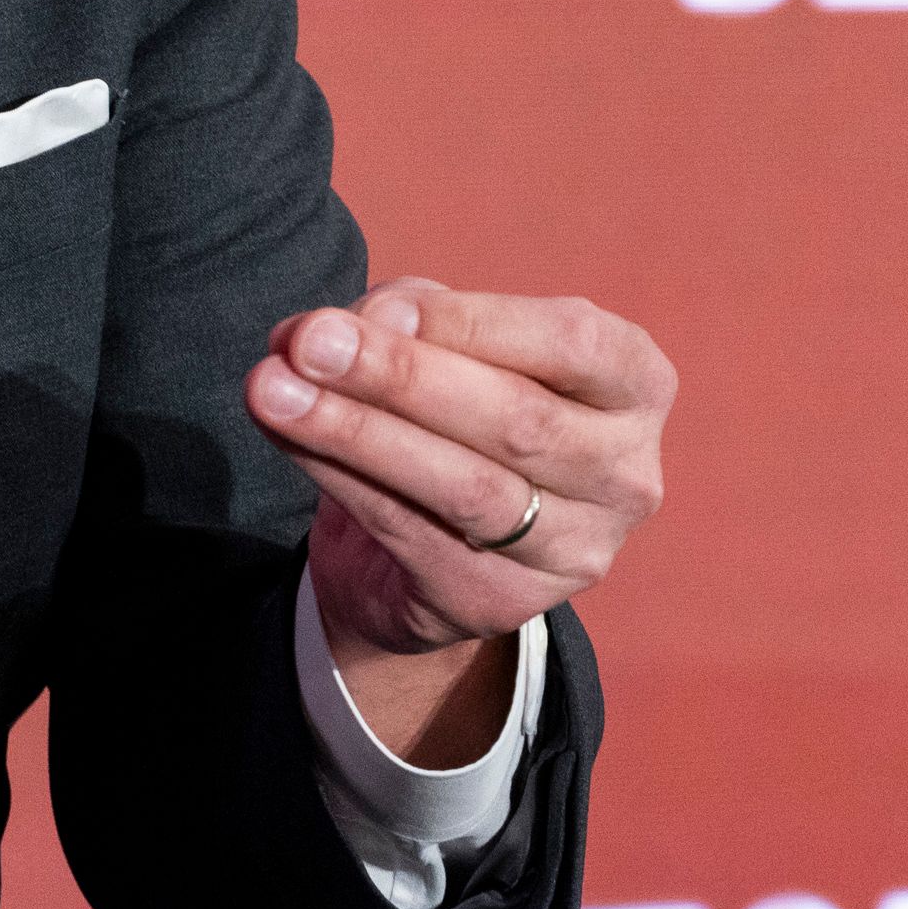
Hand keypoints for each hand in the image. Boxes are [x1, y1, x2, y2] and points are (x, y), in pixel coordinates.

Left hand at [244, 281, 672, 760]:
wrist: (440, 538)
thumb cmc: (460, 404)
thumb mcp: (451, 340)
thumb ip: (417, 316)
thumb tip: (372, 321)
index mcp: (635, 384)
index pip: (570, 343)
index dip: (470, 323)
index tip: (376, 308)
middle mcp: (626, 474)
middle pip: (516, 420)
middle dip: (400, 376)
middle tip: (308, 342)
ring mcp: (575, 549)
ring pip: (464, 486)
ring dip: (357, 432)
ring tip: (272, 389)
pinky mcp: (502, 600)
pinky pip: (411, 532)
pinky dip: (340, 477)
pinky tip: (288, 435)